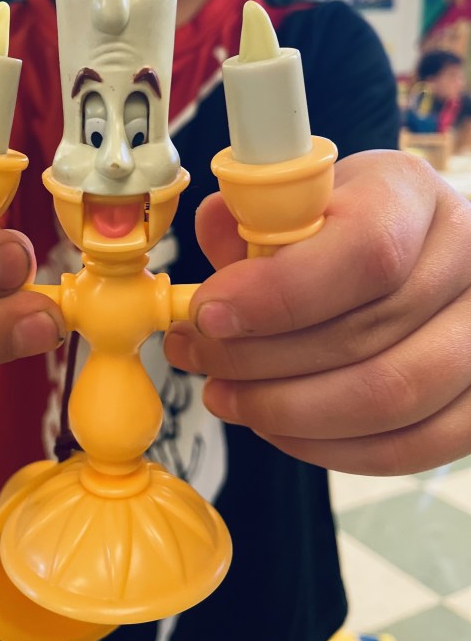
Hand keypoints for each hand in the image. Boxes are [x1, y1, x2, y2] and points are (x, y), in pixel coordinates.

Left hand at [164, 151, 470, 474]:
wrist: (405, 250)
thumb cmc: (338, 222)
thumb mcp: (299, 196)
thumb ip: (256, 212)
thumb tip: (217, 226)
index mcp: (412, 194)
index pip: (365, 252)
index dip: (278, 294)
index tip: (207, 313)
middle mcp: (465, 258)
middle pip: (365, 335)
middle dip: (257, 359)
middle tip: (196, 356)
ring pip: (388, 400)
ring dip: (285, 410)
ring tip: (225, 395)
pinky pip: (407, 447)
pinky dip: (327, 446)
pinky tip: (276, 425)